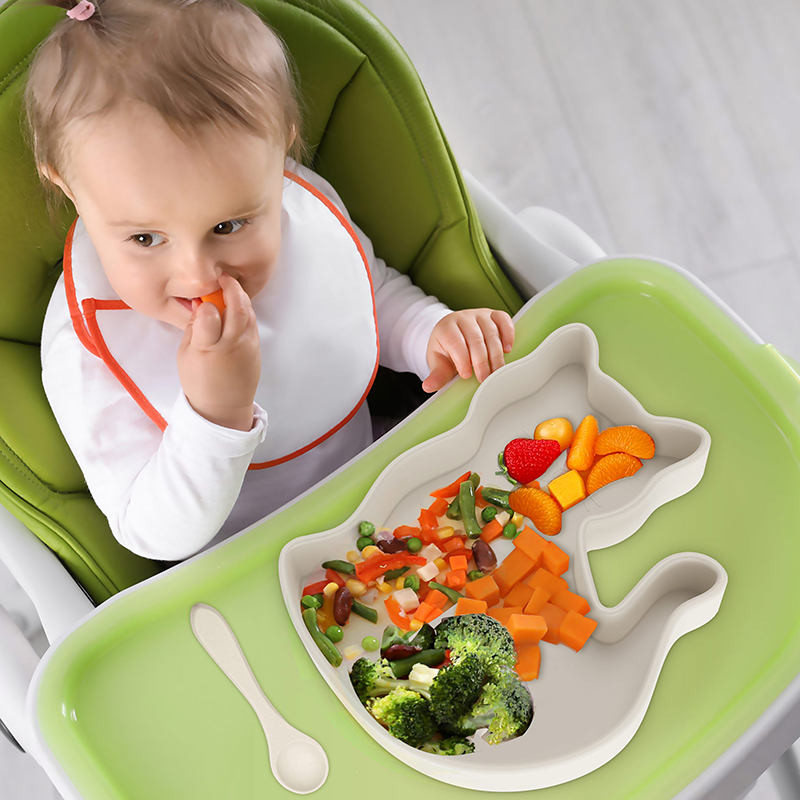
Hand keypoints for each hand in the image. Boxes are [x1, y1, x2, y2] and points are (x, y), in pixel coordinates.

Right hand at [177, 273, 260, 430]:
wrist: (223, 407)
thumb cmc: (199, 381)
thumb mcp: (185, 355)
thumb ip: (192, 328)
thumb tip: (199, 306)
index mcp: (208, 349)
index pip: (209, 318)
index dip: (206, 304)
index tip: (202, 299)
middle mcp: (231, 345)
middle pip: (237, 310)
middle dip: (232, 288)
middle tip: (222, 278)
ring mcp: (247, 346)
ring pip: (248, 313)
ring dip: (240, 297)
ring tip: (229, 289)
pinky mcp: (256, 348)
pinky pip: (252, 322)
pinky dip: (245, 310)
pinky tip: (235, 308)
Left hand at [422, 309, 514, 392]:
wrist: (454, 333)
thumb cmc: (447, 349)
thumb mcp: (439, 362)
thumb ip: (437, 375)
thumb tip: (429, 386)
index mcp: (446, 328)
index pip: (456, 342)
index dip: (462, 359)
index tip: (466, 375)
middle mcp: (463, 318)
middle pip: (475, 339)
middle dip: (481, 361)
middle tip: (484, 379)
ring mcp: (480, 315)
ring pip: (491, 332)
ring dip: (495, 354)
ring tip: (496, 371)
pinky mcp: (494, 315)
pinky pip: (504, 320)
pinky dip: (508, 334)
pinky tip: (507, 350)